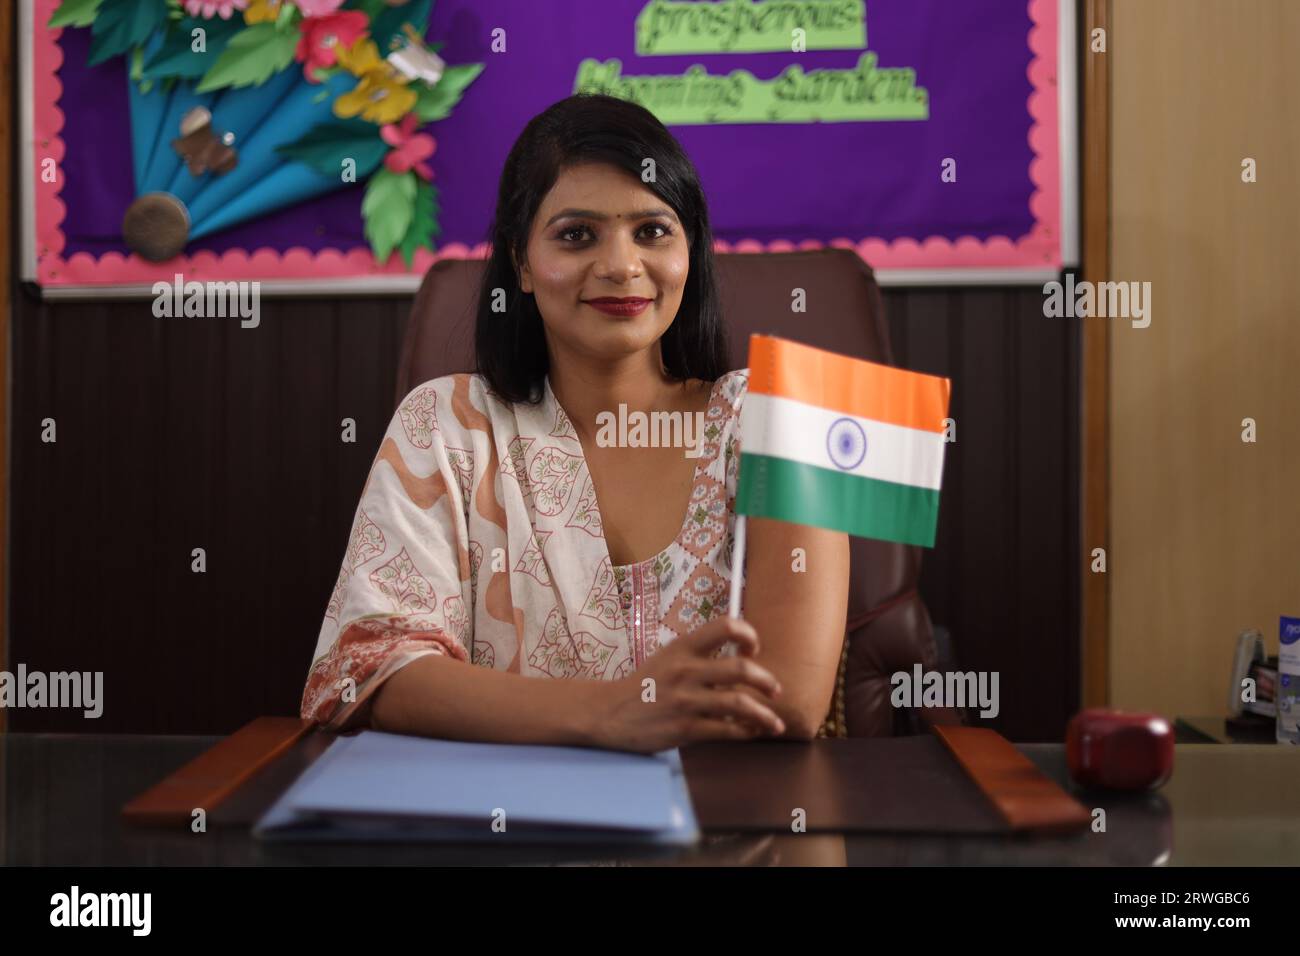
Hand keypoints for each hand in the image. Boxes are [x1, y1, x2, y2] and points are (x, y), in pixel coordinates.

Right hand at [589, 616, 784, 752]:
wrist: (609, 712)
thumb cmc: (645, 684)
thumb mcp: (668, 657)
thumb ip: (699, 655)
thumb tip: (740, 660)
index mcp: (683, 647)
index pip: (725, 626)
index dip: (748, 635)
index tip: (753, 650)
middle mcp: (686, 670)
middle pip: (740, 669)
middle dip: (766, 681)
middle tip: (775, 690)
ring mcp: (686, 700)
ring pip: (739, 704)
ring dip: (764, 715)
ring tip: (775, 723)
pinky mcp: (685, 728)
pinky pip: (725, 730)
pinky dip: (745, 733)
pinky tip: (751, 733)